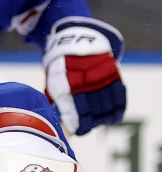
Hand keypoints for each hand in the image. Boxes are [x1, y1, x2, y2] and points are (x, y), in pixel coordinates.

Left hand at [43, 19, 125, 135]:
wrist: (74, 39)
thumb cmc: (60, 66)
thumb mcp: (53, 81)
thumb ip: (57, 101)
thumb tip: (59, 122)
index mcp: (65, 86)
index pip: (75, 113)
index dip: (79, 126)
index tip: (80, 131)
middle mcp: (84, 83)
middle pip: (93, 111)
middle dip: (92, 122)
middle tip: (89, 126)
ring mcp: (100, 78)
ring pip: (107, 106)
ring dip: (105, 117)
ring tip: (101, 121)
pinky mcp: (112, 73)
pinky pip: (119, 96)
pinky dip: (118, 108)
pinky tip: (113, 116)